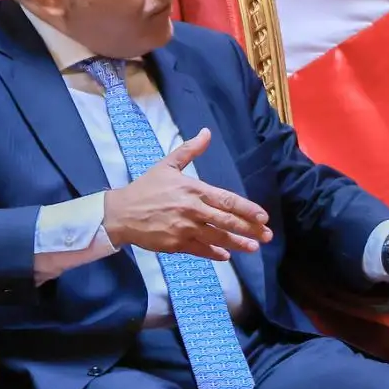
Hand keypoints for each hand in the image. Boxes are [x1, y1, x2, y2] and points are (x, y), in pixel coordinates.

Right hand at [102, 128, 271, 260]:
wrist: (121, 213)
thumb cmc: (146, 188)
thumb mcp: (167, 165)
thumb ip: (190, 150)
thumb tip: (206, 133)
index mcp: (194, 190)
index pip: (227, 200)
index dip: (247, 209)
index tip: (263, 216)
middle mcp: (193, 210)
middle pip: (227, 221)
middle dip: (250, 229)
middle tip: (267, 235)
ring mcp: (185, 229)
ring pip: (217, 238)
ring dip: (238, 244)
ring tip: (254, 247)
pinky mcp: (176, 244)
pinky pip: (200, 250)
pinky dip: (214, 253)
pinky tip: (226, 256)